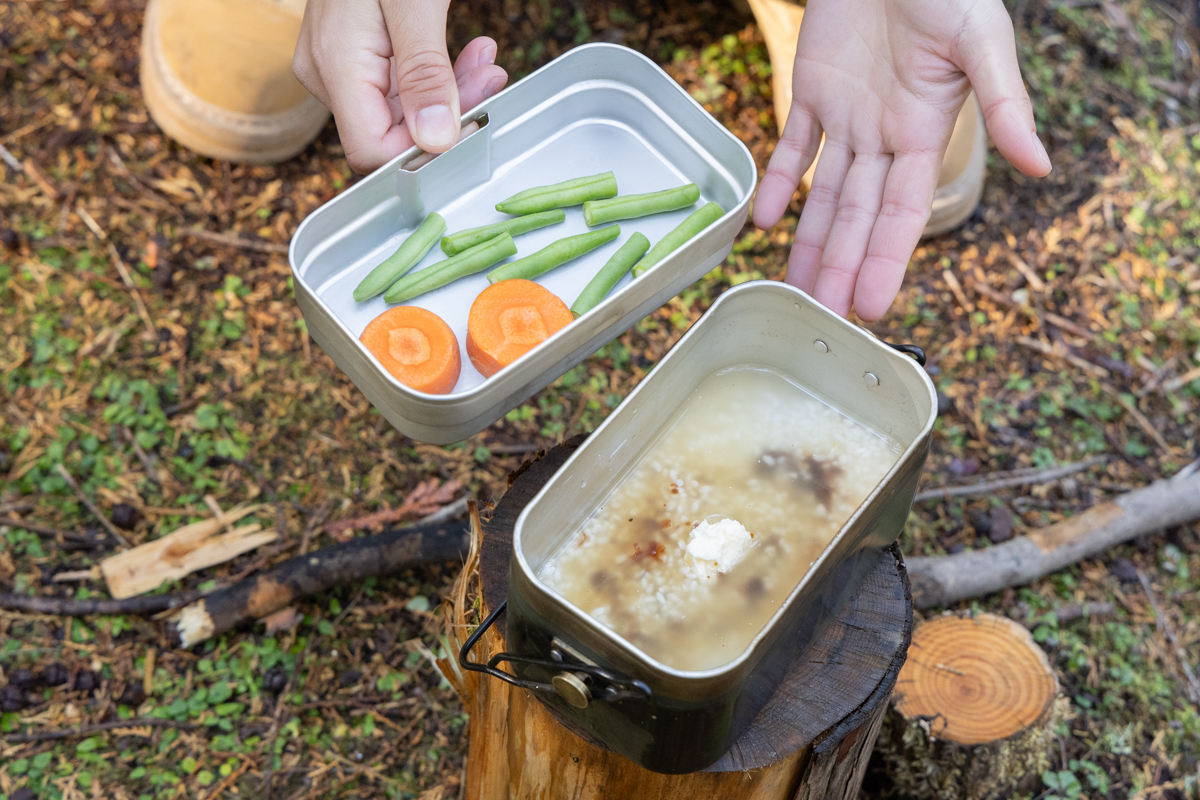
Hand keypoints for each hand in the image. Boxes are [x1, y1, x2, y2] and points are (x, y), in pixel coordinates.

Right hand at [293, 0, 506, 173]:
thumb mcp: (413, 5)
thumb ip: (424, 74)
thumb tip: (436, 140)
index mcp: (335, 68)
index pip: (373, 151)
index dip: (424, 150)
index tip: (472, 120)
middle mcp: (329, 75)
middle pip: (393, 130)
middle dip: (450, 109)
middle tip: (490, 74)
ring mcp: (340, 66)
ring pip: (404, 109)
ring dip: (452, 89)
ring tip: (484, 56)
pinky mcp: (357, 55)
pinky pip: (401, 84)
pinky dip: (439, 73)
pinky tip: (469, 53)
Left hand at [752, 0, 1050, 320]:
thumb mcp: (982, 44)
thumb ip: (1005, 106)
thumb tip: (1041, 167)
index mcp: (924, 132)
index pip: (902, 213)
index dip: (884, 261)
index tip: (869, 307)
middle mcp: (885, 136)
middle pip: (857, 215)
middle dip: (840, 266)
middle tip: (820, 316)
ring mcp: (848, 117)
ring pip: (824, 193)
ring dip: (809, 240)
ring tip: (794, 289)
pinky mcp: (813, 90)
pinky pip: (792, 146)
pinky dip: (777, 182)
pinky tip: (765, 222)